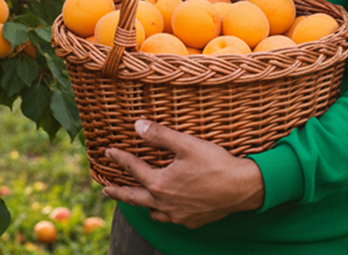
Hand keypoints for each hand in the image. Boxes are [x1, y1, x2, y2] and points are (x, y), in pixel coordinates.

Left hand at [103, 120, 264, 228]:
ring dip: (141, 204)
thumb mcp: (185, 144)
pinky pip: (170, 219)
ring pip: (152, 212)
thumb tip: (137, 126)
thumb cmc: (215, 163)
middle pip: (134, 198)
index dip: (119, 158)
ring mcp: (179, 215)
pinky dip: (161, 212)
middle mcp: (165, 204)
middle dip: (118, 192)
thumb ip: (159, 135)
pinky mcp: (192, 221)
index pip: (133, 169)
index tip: (108, 152)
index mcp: (160, 184)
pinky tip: (166, 206)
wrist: (242, 188)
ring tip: (136, 197)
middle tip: (105, 189)